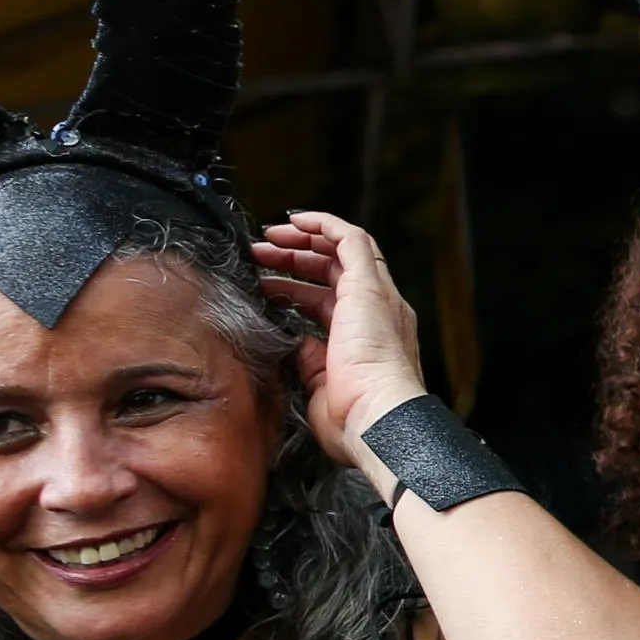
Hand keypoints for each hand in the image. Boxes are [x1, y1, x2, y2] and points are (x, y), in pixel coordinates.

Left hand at [251, 211, 430, 472]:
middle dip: (294, 258)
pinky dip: (322, 224)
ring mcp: (378, 297)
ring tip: (268, 237)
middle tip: (260, 255)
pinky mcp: (370, 286)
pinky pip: (350, 239)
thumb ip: (309, 359)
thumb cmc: (352, 417)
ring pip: (343, 248)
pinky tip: (294, 221)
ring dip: (304, 239)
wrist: (376, 418)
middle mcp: (379, 312)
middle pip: (335, 270)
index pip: (330, 299)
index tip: (267, 285)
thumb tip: (295, 341)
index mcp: (367, 337)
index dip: (296, 287)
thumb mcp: (319, 384)